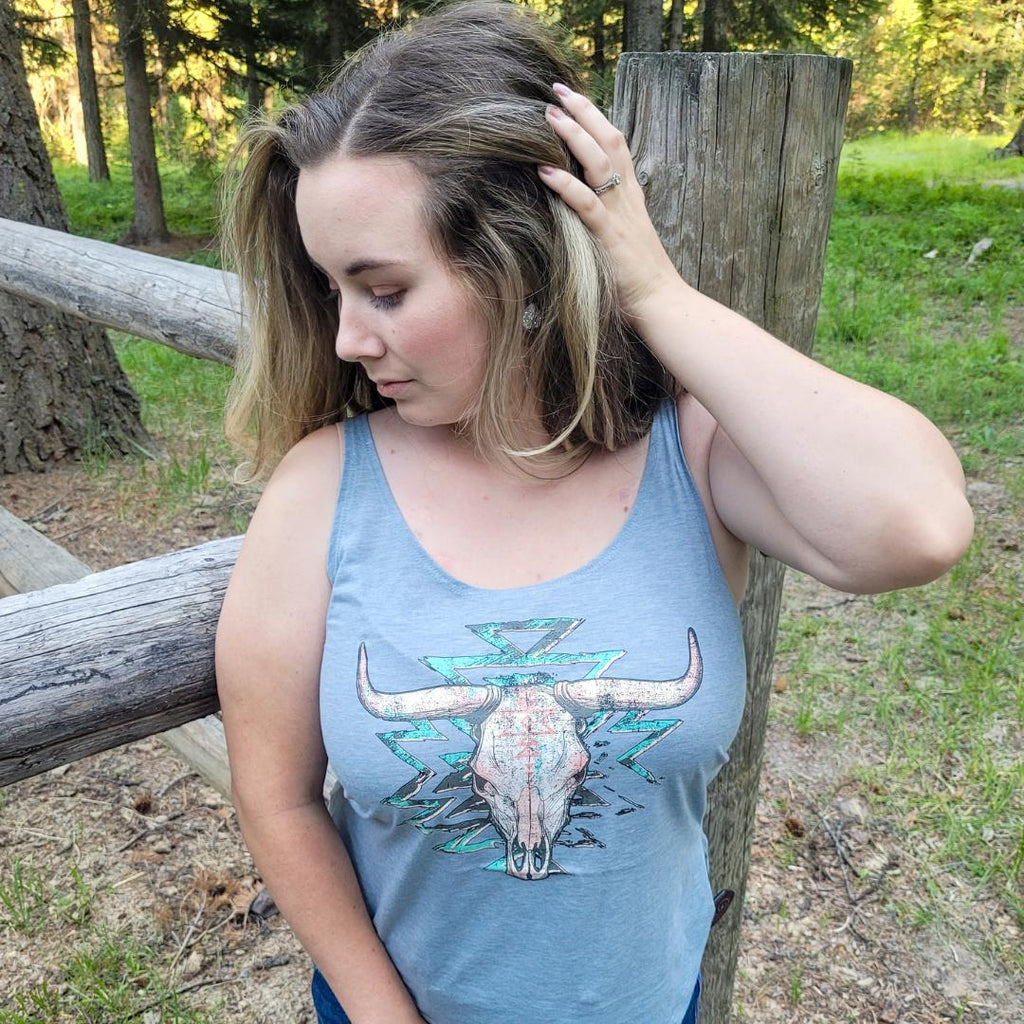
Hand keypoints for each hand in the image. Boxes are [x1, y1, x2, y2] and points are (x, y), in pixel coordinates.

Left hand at [539, 82, 679, 321]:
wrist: (661, 303)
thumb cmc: (637, 278)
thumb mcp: (622, 238)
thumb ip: (603, 217)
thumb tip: (576, 205)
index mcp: (631, 196)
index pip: (616, 145)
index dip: (595, 119)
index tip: (572, 99)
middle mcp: (627, 198)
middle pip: (610, 140)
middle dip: (584, 112)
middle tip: (557, 90)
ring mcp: (620, 215)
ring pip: (600, 163)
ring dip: (573, 136)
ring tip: (549, 116)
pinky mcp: (610, 237)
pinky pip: (588, 204)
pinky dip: (566, 184)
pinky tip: (545, 170)